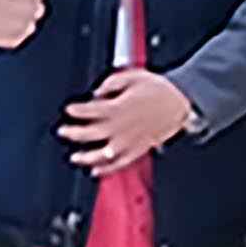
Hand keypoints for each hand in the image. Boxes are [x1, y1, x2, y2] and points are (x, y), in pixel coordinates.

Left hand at [61, 66, 191, 175]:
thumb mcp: (133, 75)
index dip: (78, 110)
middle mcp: (123, 126)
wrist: (182, 102)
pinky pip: (121, 163)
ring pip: (104, 153)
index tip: (69, 110)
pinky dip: (107, 169)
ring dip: (87, 157)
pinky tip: (96, 171)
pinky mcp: (139, 149)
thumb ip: (112, 83)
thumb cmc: (159, 89)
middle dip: (75, 133)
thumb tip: (97, 93)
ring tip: (75, 157)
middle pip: (93, 133)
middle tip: (63, 132)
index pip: (92, 111)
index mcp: (120, 107)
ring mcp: (131, 141)